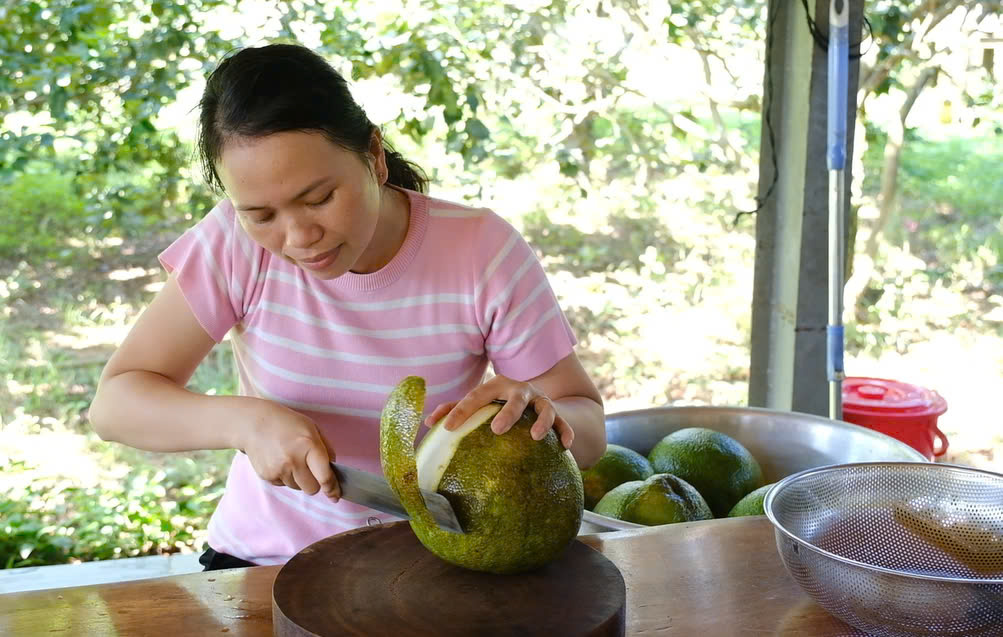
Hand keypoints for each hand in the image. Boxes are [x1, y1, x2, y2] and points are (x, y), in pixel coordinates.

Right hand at [237, 399, 340, 500]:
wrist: (254, 423)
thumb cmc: (287, 424)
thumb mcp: (313, 429)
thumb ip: (326, 449)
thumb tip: (333, 470)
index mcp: (309, 445)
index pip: (324, 476)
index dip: (332, 489)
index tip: (336, 496)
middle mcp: (293, 460)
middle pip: (312, 489)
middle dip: (315, 482)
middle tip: (310, 469)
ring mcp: (278, 470)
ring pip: (298, 488)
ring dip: (299, 479)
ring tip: (291, 460)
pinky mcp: (267, 476)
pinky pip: (284, 485)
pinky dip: (286, 477)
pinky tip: (280, 461)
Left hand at [423, 375, 573, 448]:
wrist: (533, 397)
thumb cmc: (496, 403)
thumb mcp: (478, 402)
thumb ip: (454, 409)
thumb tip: (428, 423)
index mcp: (496, 386)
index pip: (476, 397)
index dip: (460, 411)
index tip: (447, 428)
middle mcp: (520, 390)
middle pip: (516, 399)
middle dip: (508, 413)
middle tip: (497, 429)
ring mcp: (540, 401)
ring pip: (545, 408)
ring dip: (542, 421)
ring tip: (536, 437)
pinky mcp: (557, 413)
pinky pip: (564, 423)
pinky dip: (566, 432)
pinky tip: (565, 446)